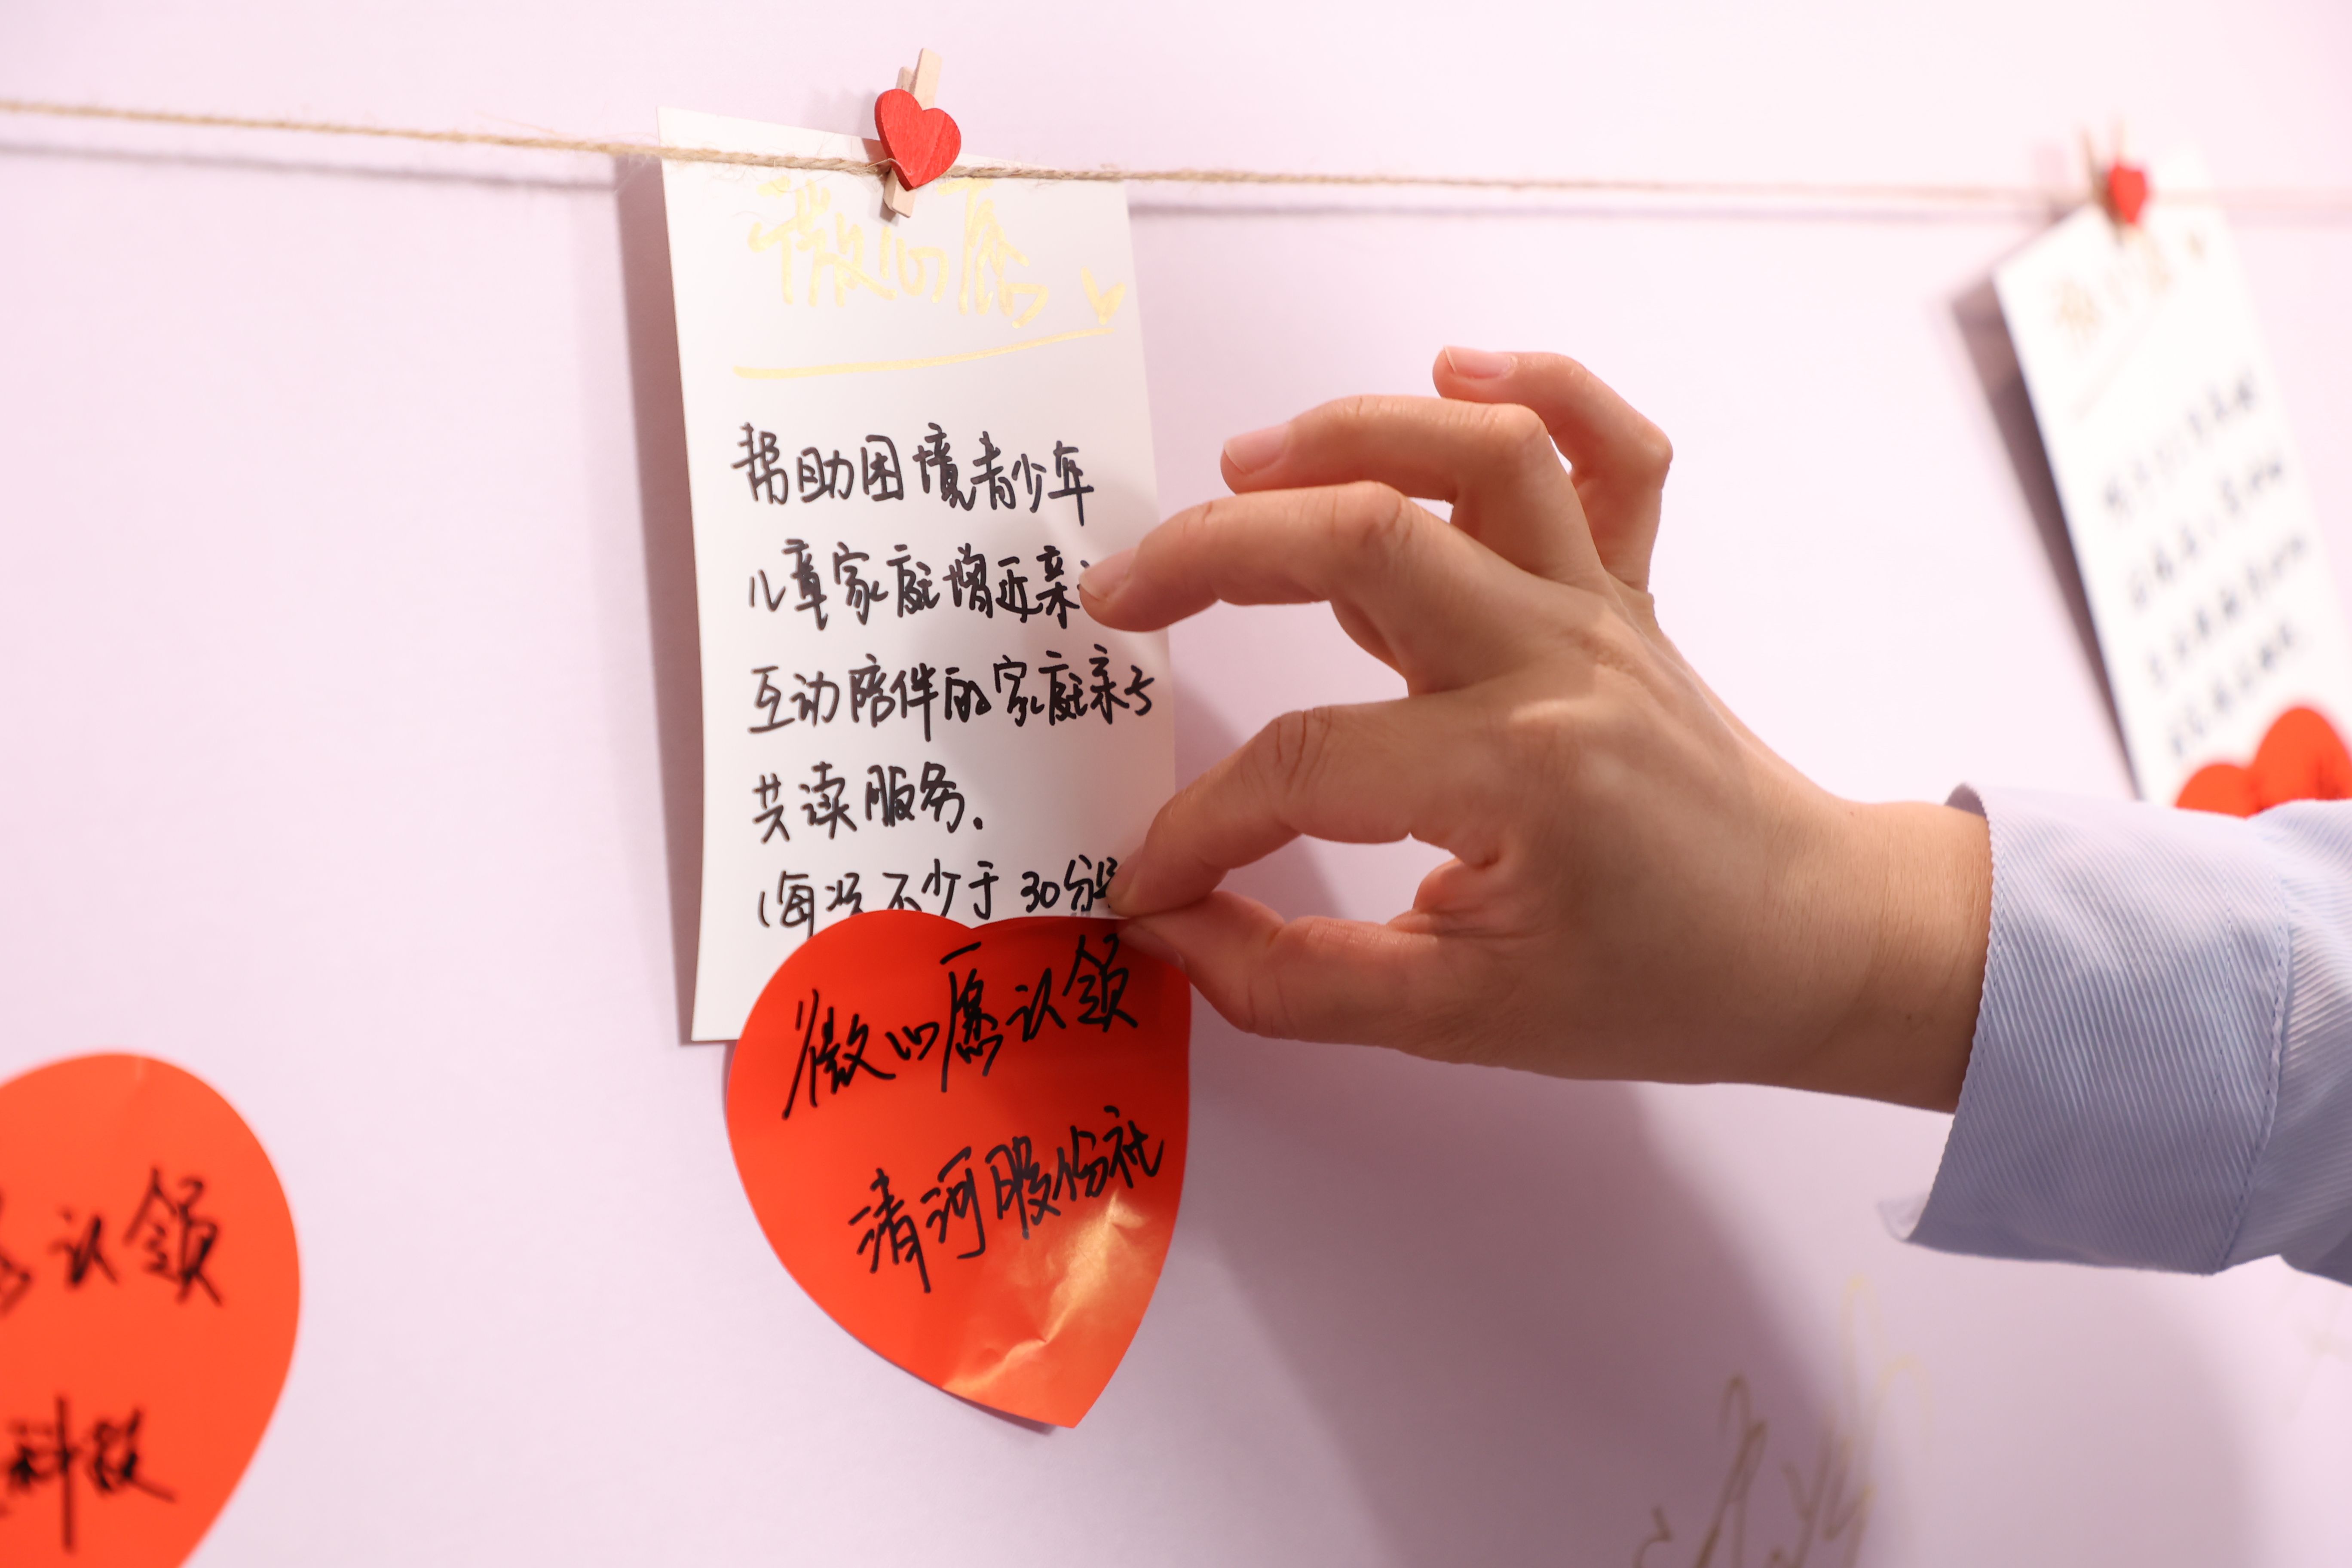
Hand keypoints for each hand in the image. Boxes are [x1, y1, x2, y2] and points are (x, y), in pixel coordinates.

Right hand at [1080, 348, 1988, 1110]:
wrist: (1813, 944)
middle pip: (1361, 539)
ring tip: (1242, 464)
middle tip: (1117, 594)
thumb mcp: (1463, 1022)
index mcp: (1516, 772)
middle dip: (1212, 551)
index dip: (1196, 828)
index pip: (1303, 770)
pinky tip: (1453, 377)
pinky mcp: (1630, 590)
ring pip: (1479, 456)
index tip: (1144, 877)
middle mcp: (1556, 659)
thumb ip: (1296, 984)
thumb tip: (1165, 928)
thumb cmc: (1657, 987)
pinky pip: (1609, 450)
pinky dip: (1539, 388)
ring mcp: (1600, 609)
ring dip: (1349, 434)